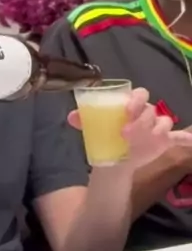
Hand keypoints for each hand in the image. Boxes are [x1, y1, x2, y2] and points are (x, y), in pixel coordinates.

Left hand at [68, 88, 191, 169]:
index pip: (139, 94)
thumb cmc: (108, 133)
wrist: (116, 156)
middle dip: (142, 118)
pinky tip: (190, 141)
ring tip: (140, 142)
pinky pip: (179, 137)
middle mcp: (147, 113)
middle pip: (151, 109)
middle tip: (126, 132)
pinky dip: (185, 138)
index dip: (135, 100)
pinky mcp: (164, 142)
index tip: (126, 110)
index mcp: (132, 104)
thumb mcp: (95, 126)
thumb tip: (72, 117)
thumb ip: (85, 119)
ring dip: (155, 130)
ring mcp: (157, 128)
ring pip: (164, 123)